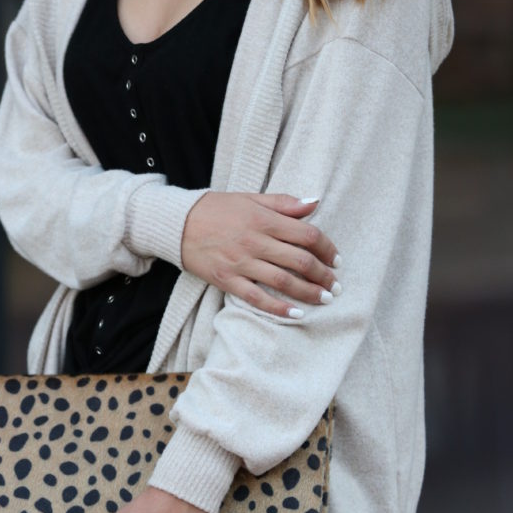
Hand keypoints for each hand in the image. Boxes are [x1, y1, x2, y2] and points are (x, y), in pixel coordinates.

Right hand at [181, 192, 341, 317]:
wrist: (176, 224)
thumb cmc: (216, 209)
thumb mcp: (250, 199)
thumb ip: (284, 203)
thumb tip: (315, 203)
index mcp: (263, 219)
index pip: (307, 235)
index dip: (327, 248)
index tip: (336, 259)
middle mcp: (255, 242)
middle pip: (300, 261)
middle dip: (323, 275)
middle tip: (335, 284)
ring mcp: (241, 263)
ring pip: (283, 281)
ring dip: (308, 292)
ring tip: (324, 299)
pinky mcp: (227, 280)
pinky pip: (257, 298)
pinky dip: (278, 308)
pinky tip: (296, 314)